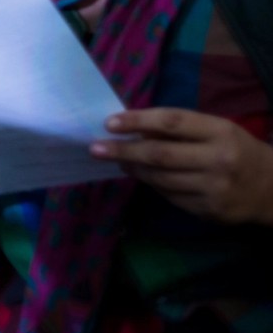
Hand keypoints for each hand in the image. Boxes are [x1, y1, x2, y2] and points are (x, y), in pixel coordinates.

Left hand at [93, 108, 272, 224]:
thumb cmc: (236, 149)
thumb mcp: (216, 130)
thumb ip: (180, 129)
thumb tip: (132, 128)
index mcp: (219, 131)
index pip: (171, 122)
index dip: (137, 121)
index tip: (109, 123)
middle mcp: (218, 160)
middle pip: (160, 154)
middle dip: (123, 150)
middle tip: (95, 148)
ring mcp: (214, 189)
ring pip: (161, 179)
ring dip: (134, 168)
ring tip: (117, 160)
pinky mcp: (210, 211)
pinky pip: (171, 197)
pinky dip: (153, 185)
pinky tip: (143, 176)